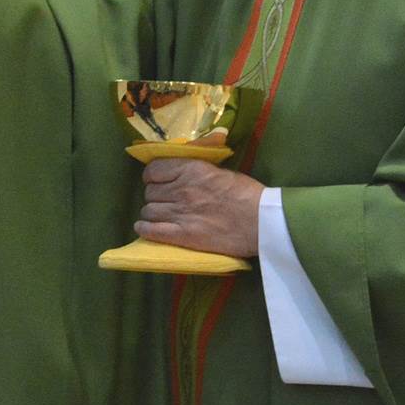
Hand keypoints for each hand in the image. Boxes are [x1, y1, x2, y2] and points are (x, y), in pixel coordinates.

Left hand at [134, 159, 264, 258]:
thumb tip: (182, 173)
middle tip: (164, 202)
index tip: (158, 181)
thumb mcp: (220, 171)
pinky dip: (144, 229)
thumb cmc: (247, 194)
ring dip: (152, 213)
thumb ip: (197, 172)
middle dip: (155, 196)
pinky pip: (152, 231)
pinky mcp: (183, 235)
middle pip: (150, 192)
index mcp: (191, 169)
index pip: (154, 170)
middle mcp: (181, 189)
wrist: (260, 221)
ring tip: (158, 216)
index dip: (153, 177)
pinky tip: (143, 229)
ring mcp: (180, 212)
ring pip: (149, 210)